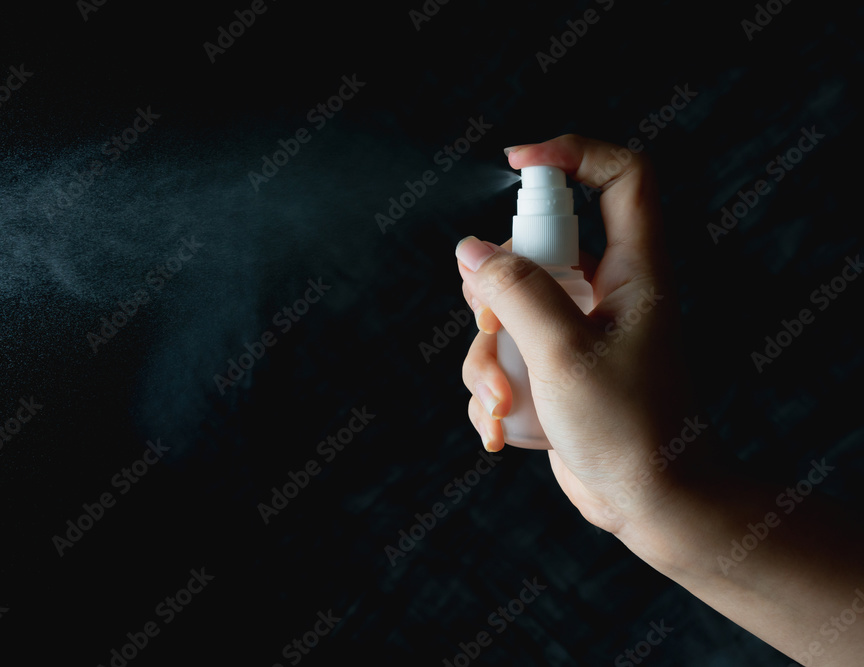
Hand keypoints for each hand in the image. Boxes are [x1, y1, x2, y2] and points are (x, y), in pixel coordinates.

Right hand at [458, 134, 693, 532]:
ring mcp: (578, 328)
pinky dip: (494, 386)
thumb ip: (516, 291)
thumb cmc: (628, 429)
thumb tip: (472, 250)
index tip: (515, 163)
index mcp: (634, 269)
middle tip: (491, 322)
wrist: (648, 502)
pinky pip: (507, 351)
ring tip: (502, 400)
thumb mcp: (563, 353)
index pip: (620, 176)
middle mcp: (607, 290)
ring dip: (488, 353)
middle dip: (495, 291)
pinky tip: (504, 425)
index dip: (572, 152)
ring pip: (508, 306)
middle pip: (534, 246)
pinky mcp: (556, 364)